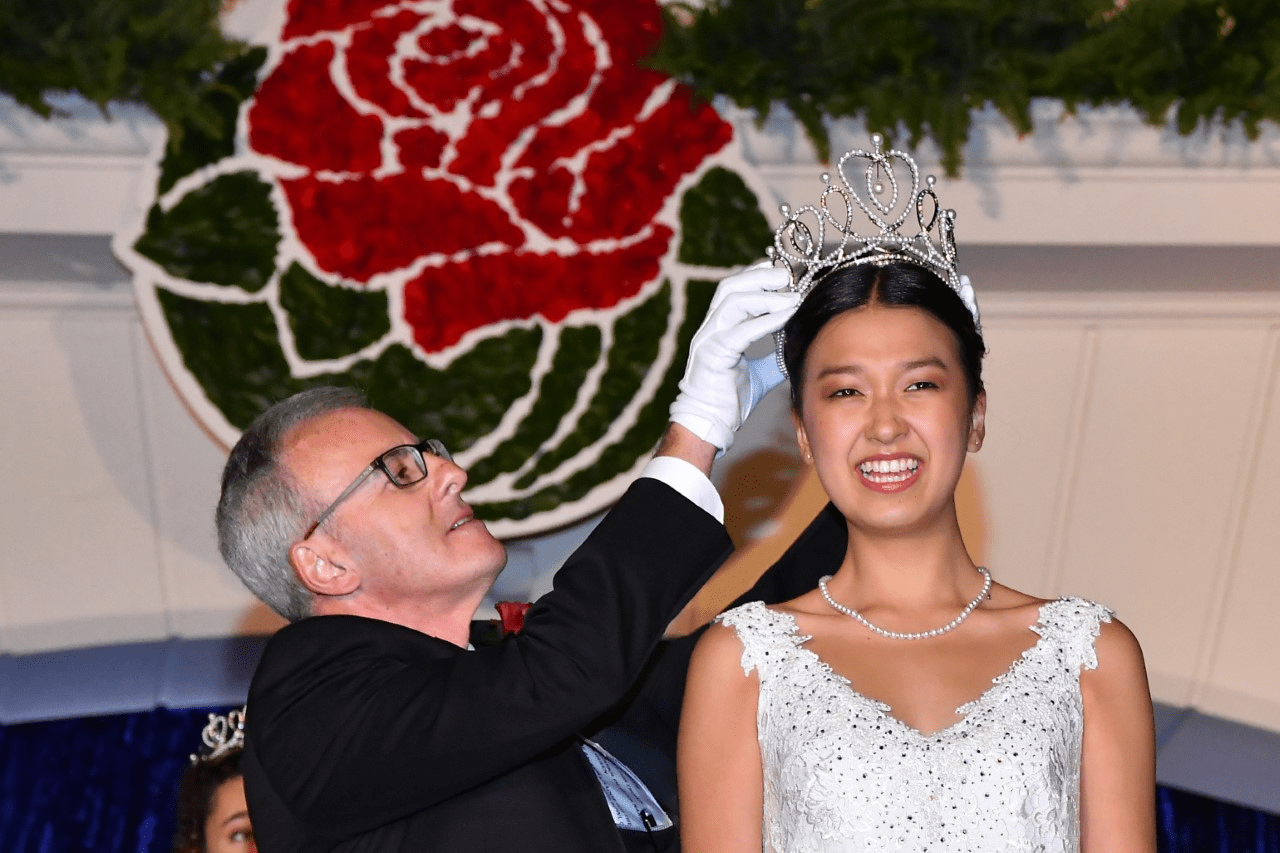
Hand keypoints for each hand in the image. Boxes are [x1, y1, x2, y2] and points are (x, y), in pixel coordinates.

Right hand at [669, 263, 799, 453]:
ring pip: (733, 302)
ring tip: (792, 294)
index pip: (734, 290)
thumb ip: (773, 357)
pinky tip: (786, 316)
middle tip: (789, 274)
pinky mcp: (713, 354)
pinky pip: (741, 331)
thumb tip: (797, 348)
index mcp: (718, 328)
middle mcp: (710, 328)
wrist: (708, 425)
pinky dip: (766, 321)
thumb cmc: (729, 400)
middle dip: (760, 276)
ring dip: (765, 294)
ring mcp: (708, 339)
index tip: (784, 271)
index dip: (757, 276)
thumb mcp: (758, 373)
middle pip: (730, 286)